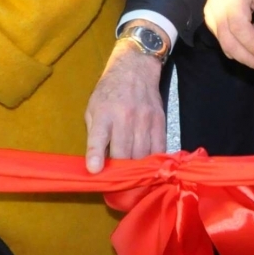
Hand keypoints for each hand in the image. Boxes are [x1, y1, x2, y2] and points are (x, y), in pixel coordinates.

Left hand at [84, 39, 166, 172]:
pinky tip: (149, 168)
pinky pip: (159, 148)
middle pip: (124, 152)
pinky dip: (154, 161)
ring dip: (137, 170)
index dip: (96, 155)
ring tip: (133, 182)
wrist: (135, 68)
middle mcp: (125, 117)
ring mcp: (145, 119)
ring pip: (143, 154)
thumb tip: (96, 162)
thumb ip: (95, 134)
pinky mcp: (160, 121)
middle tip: (116, 187)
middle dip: (120, 172)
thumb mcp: (93, 108)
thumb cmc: (109, 91)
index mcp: (104, 113)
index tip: (95, 170)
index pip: (99, 137)